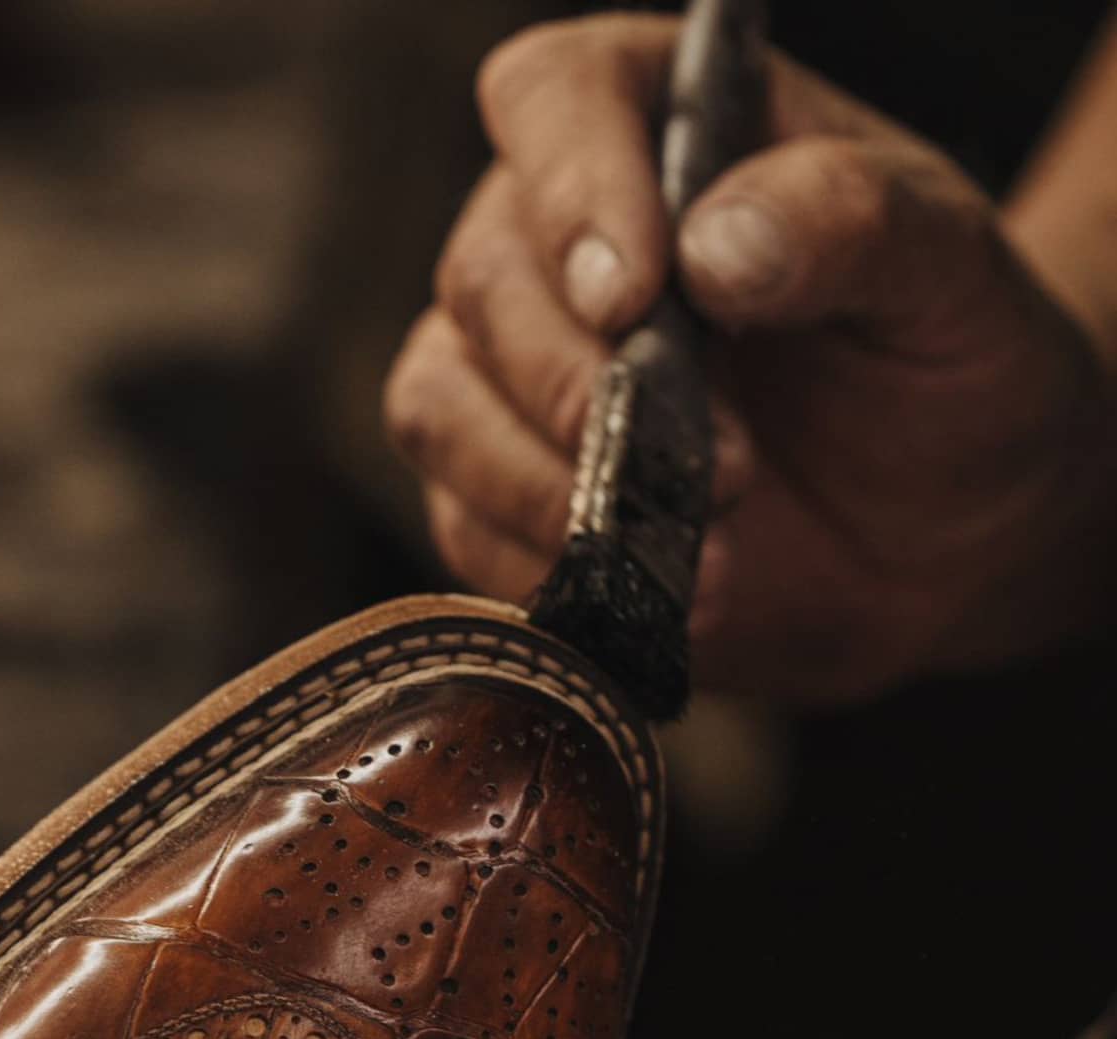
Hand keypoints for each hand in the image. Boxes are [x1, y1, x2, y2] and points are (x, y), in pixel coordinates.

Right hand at [384, 16, 1115, 703]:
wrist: (942, 531)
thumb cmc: (945, 367)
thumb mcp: (950, 273)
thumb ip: (851, 223)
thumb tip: (712, 249)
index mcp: (661, 130)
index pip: (552, 100)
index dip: (571, 188)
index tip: (635, 295)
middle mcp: (559, 243)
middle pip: (483, 277)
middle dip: (581, 385)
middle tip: (720, 467)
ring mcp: (514, 374)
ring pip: (439, 404)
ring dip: (552, 487)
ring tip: (704, 544)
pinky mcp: (501, 492)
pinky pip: (464, 523)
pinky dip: (551, 566)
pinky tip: (662, 587)